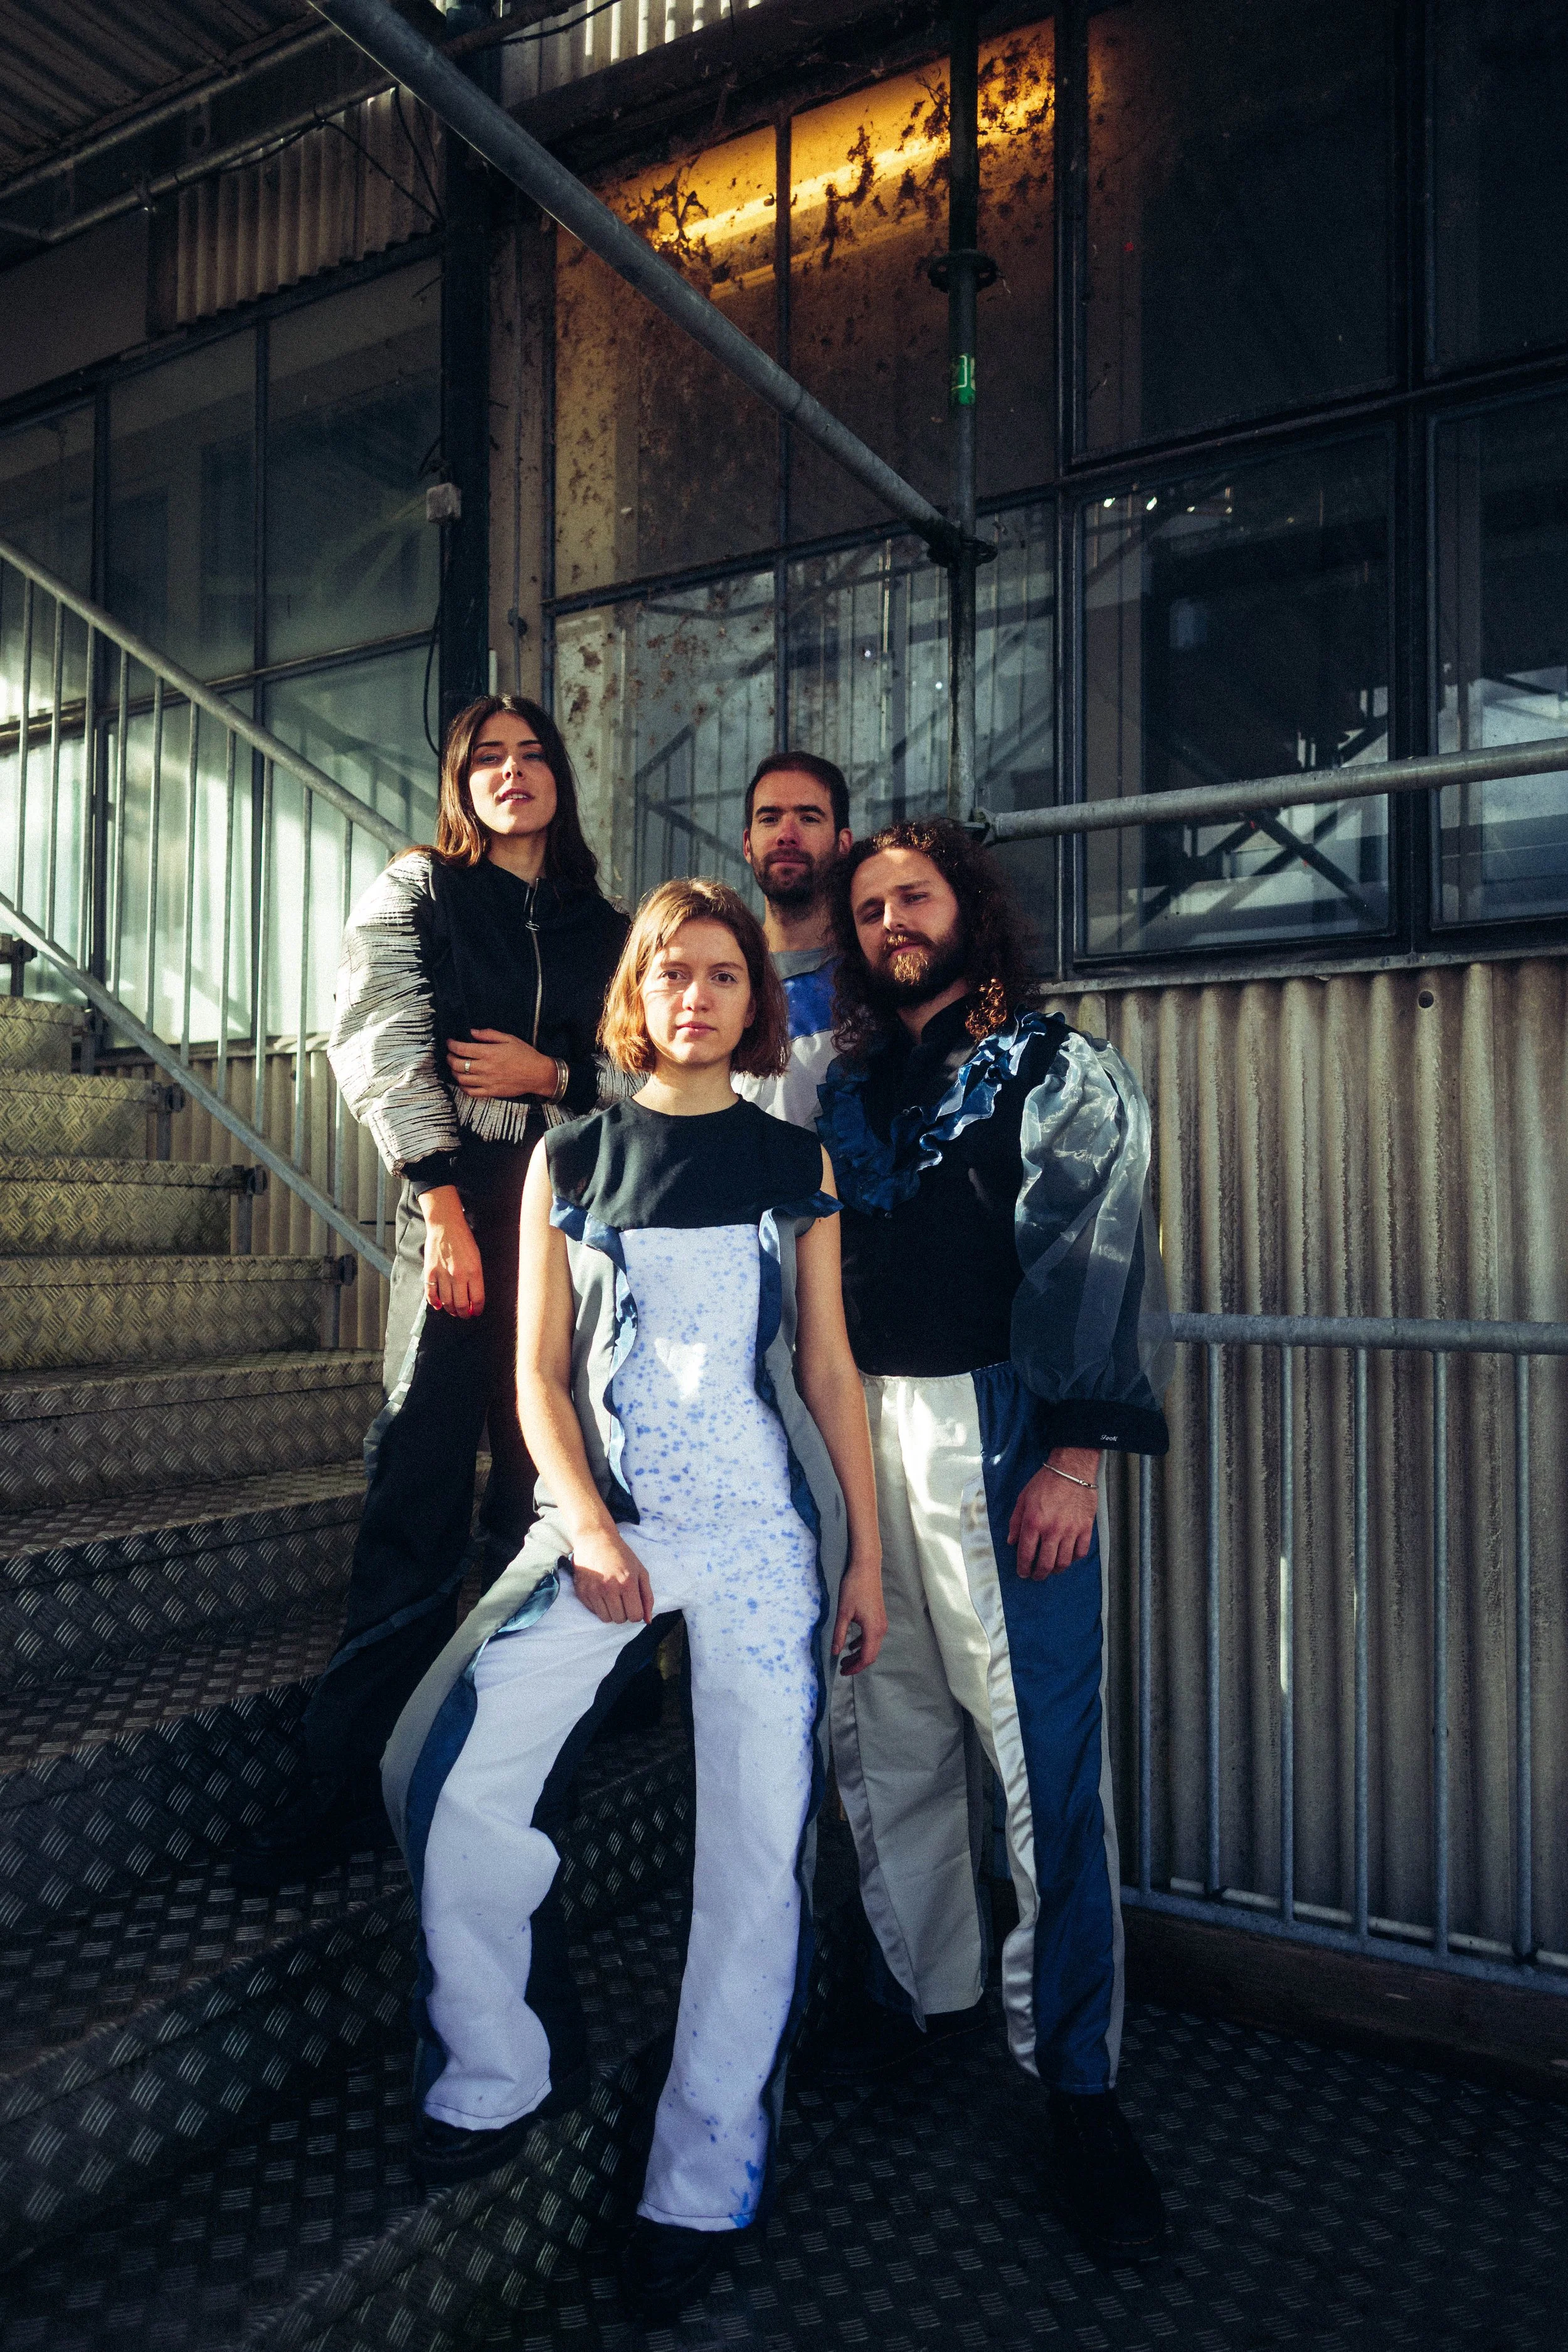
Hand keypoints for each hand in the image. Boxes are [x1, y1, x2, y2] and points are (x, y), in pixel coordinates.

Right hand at [422, 1186, 483, 1316]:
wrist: (446, 1226)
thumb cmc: (464, 1240)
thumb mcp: (477, 1259)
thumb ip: (475, 1278)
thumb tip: (473, 1297)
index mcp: (474, 1271)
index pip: (477, 1300)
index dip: (477, 1310)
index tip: (476, 1312)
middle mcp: (458, 1275)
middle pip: (461, 1305)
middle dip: (464, 1314)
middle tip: (465, 1315)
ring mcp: (443, 1274)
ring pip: (447, 1302)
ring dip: (451, 1310)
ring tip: (454, 1311)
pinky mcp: (430, 1272)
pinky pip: (431, 1294)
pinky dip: (434, 1303)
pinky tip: (439, 1305)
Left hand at [448, 1028, 560, 1100]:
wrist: (537, 1074)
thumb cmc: (525, 1055)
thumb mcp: (509, 1039)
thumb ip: (489, 1034)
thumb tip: (473, 1032)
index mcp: (489, 1053)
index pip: (462, 1049)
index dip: (452, 1045)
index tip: (450, 1042)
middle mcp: (485, 1068)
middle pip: (457, 1064)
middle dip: (449, 1058)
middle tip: (450, 1055)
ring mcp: (487, 1081)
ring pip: (461, 1079)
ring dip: (454, 1072)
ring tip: (455, 1067)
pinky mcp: (491, 1092)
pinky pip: (471, 1092)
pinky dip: (463, 1087)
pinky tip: (464, 1082)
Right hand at [570, 1526, 654, 1625]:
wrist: (594, 1538)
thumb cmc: (621, 1554)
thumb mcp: (640, 1571)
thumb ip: (647, 1597)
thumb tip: (648, 1621)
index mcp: (627, 1583)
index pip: (635, 1616)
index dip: (637, 1612)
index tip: (633, 1603)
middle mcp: (609, 1588)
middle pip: (620, 1620)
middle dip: (624, 1612)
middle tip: (622, 1597)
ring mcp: (593, 1591)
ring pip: (606, 1619)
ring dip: (611, 1611)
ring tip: (612, 1596)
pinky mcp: (581, 1592)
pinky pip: (593, 1612)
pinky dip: (599, 1606)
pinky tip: (601, 1592)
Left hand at [832, 1552, 886, 1675]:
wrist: (866, 1568)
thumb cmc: (854, 1587)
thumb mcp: (843, 1612)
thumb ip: (839, 1634)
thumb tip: (835, 1651)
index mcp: (873, 1629)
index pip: (866, 1657)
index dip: (855, 1668)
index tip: (843, 1672)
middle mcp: (881, 1628)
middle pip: (871, 1654)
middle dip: (856, 1664)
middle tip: (841, 1668)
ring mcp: (881, 1622)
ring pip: (871, 1646)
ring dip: (859, 1654)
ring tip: (844, 1659)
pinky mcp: (879, 1617)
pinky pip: (872, 1637)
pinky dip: (862, 1644)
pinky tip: (851, 1644)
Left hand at [1008, 1449, 1100, 1578]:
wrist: (1071, 1469)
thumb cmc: (1045, 1482)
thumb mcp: (1023, 1499)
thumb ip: (1015, 1522)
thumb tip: (1011, 1542)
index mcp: (1033, 1523)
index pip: (1026, 1554)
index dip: (1023, 1568)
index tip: (1023, 1573)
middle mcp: (1052, 1530)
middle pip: (1045, 1563)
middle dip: (1039, 1574)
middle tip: (1036, 1576)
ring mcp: (1070, 1531)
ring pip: (1064, 1562)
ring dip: (1056, 1570)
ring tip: (1052, 1570)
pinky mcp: (1085, 1528)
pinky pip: (1080, 1552)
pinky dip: (1074, 1559)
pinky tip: (1068, 1558)